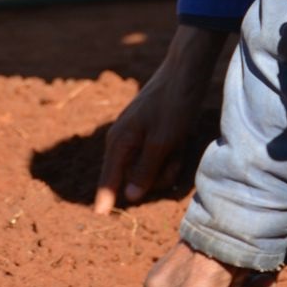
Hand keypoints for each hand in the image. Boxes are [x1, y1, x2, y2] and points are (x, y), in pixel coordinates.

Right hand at [94, 25, 226, 212]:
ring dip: (168, 164)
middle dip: (156, 176)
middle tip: (171, 155)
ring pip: (152, 170)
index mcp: (119, 143)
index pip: (108, 180)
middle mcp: (124, 142)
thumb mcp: (162, 141)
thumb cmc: (173, 104)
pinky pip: (162, 157)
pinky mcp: (153, 135)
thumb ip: (144, 170)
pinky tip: (181, 138)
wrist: (187, 70)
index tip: (98, 217)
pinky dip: (173, 152)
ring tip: (178, 142)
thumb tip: (129, 196)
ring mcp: (139, 138)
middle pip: (135, 180)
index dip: (105, 199)